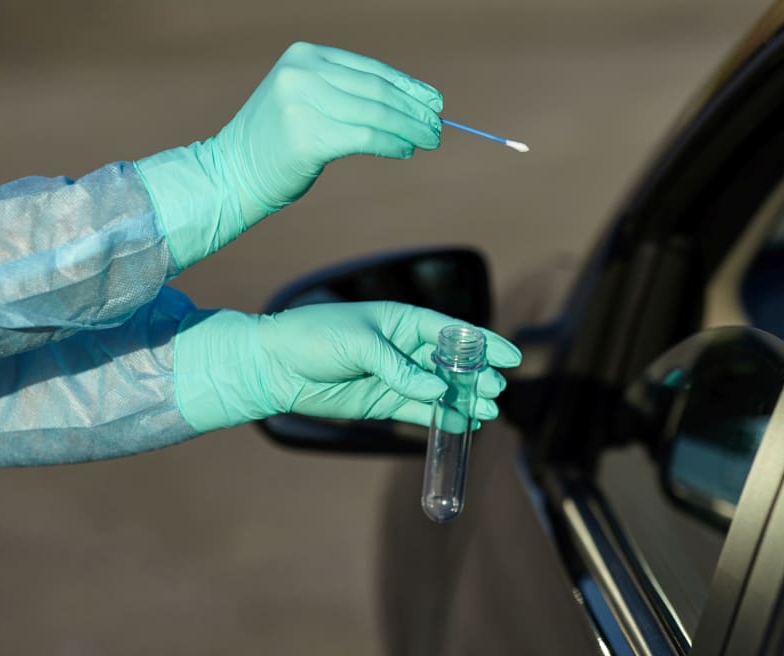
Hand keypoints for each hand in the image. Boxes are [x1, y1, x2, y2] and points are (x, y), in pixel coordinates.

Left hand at [173, 301, 520, 432]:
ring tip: (488, 411)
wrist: (273, 365)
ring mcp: (395, 375)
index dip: (483, 342)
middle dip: (477, 375)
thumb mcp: (359, 344)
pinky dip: (440, 416)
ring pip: (440, 387)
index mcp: (402, 320)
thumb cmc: (313, 337)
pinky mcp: (383, 400)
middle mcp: (404, 347)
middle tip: (496, 390)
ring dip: (464, 398)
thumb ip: (399, 368)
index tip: (510, 355)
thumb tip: (437, 388)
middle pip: (452, 361)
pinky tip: (462, 422)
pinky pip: (419, 408)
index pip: (452, 330)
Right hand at [215, 42, 442, 216]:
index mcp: (304, 56)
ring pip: (375, 113)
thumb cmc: (277, 142)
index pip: (370, 69)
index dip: (407, 86)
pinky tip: (405, 151)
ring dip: (409, 129)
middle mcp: (302, 72)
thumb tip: (408, 105)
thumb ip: (345, 93)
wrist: (233, 172)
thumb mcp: (306, 100)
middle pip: (376, 90)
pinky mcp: (308, 136)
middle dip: (414, 110)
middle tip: (438, 126)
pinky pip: (364, 137)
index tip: (434, 101)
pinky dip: (391, 144)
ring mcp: (302, 102)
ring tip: (430, 140)